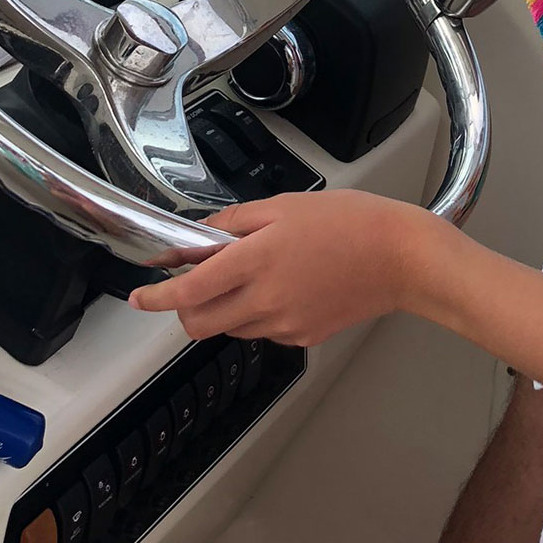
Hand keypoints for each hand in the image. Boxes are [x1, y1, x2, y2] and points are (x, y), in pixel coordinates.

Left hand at [127, 190, 439, 346]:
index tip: (139, 298)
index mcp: (255, 261)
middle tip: (193, 283)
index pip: (188, 290)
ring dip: (222, 309)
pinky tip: (281, 289)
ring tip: (250, 276)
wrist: (403, 258)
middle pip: (199, 323)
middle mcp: (265, 300)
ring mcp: (285, 324)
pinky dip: (256, 315)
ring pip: (230, 328)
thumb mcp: (283, 205)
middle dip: (184, 307)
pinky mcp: (303, 337)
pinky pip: (263, 332)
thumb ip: (233, 223)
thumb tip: (200, 236)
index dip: (156, 298)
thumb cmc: (351, 224)